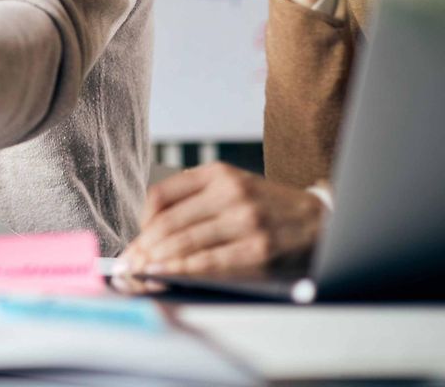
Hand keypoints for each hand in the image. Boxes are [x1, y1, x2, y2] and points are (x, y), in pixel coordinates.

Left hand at [115, 163, 324, 291]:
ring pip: (185, 242)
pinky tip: (165, 275)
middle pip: (169, 222)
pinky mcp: (258, 250)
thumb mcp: (233, 188)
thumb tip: (149, 232)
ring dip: (156, 261)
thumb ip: (195, 202)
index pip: (161, 195)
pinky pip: (210, 262)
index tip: (137, 238)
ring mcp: (246, 221)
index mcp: (218, 174)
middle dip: (144, 247)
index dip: (141, 221)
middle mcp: (231, 193)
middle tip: (129, 263)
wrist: (320, 223)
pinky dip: (182, 271)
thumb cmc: (268, 209)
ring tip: (140, 272)